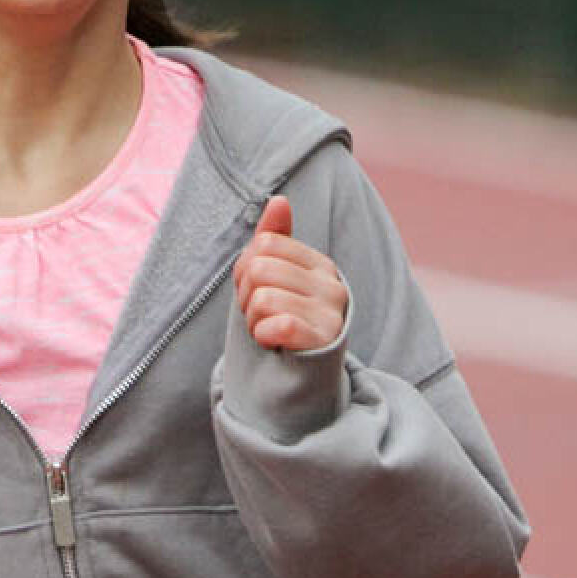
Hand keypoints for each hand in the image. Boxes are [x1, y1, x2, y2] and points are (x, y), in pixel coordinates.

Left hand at [233, 196, 347, 351]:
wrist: (300, 376)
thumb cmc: (284, 321)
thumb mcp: (275, 279)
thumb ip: (274, 240)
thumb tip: (278, 201)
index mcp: (319, 263)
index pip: (262, 245)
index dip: (245, 270)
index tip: (256, 291)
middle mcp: (331, 284)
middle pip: (258, 269)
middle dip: (246, 297)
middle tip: (261, 315)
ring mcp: (331, 314)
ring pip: (262, 299)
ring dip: (253, 320)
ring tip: (268, 329)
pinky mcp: (323, 342)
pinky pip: (276, 325)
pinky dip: (263, 335)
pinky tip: (273, 342)